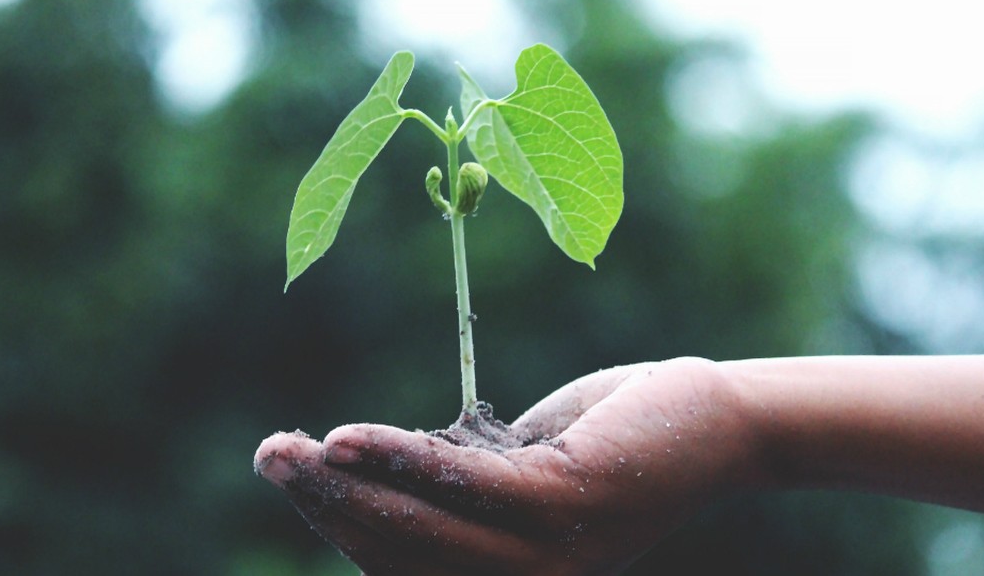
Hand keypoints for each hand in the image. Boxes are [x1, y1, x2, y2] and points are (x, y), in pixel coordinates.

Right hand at [254, 357, 761, 574]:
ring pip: (419, 528)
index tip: (295, 475)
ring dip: (343, 487)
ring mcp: (547, 555)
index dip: (341, 526)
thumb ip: (461, 485)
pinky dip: (399, 460)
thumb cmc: (616, 440)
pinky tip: (347, 438)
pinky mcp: (564, 505)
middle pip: (399, 554)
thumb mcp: (523, 468)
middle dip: (325, 506)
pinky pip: (462, 486)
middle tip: (268, 455)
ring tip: (286, 450)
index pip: (404, 568)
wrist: (715, 422)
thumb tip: (379, 472)